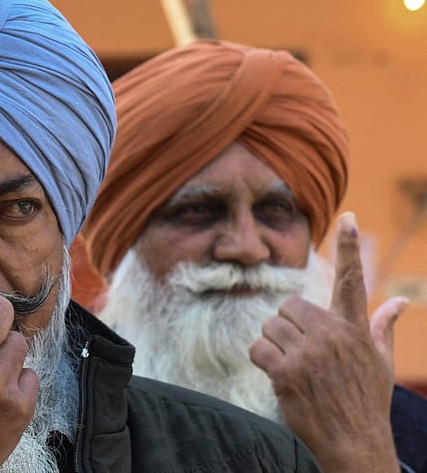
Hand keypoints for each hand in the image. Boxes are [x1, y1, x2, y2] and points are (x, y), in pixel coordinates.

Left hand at [250, 212, 406, 472]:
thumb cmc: (365, 400)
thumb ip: (383, 327)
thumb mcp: (379, 362)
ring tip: (294, 369)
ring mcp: (310, 353)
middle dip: (288, 327)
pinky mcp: (287, 371)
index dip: (350, 248)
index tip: (349, 218)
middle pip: (291, 305)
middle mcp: (334, 335)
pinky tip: (278, 377)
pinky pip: (258, 348)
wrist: (354, 442)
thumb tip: (401, 300)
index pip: (353, 281)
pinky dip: (261, 361)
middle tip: (301, 353)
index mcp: (357, 330)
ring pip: (270, 326)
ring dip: (274, 346)